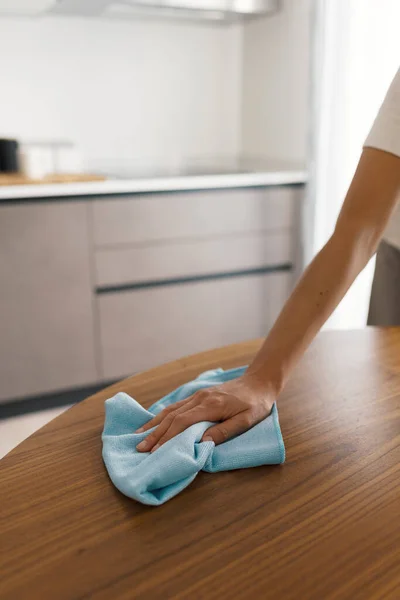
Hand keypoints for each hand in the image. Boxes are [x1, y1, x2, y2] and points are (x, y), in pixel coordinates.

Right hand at [135, 373, 274, 452]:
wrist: (258, 383)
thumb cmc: (255, 404)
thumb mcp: (247, 421)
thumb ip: (225, 431)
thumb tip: (202, 442)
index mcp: (210, 405)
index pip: (182, 422)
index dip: (168, 437)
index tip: (156, 451)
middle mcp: (199, 398)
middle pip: (172, 417)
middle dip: (155, 433)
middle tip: (140, 448)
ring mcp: (197, 395)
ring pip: (170, 410)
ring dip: (154, 424)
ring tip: (139, 436)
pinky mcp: (198, 396)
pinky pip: (176, 406)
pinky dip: (162, 415)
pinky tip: (154, 422)